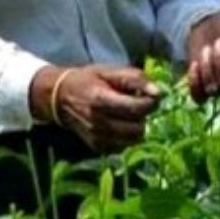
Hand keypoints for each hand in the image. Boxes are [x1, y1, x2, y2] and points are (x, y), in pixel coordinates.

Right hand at [29, 64, 160, 152]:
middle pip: (138, 128)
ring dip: (136, 127)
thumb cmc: (89, 80)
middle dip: (143, 116)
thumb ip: (135, 79)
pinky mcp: (97, 147)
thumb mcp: (110, 71)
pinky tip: (118, 123)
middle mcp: (99, 123)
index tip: (149, 94)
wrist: (60, 97)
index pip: (137, 108)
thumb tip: (158, 93)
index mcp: (102, 100)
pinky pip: (123, 146)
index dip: (150, 102)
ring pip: (133, 140)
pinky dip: (126, 136)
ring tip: (127, 114)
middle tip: (136, 104)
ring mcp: (97, 138)